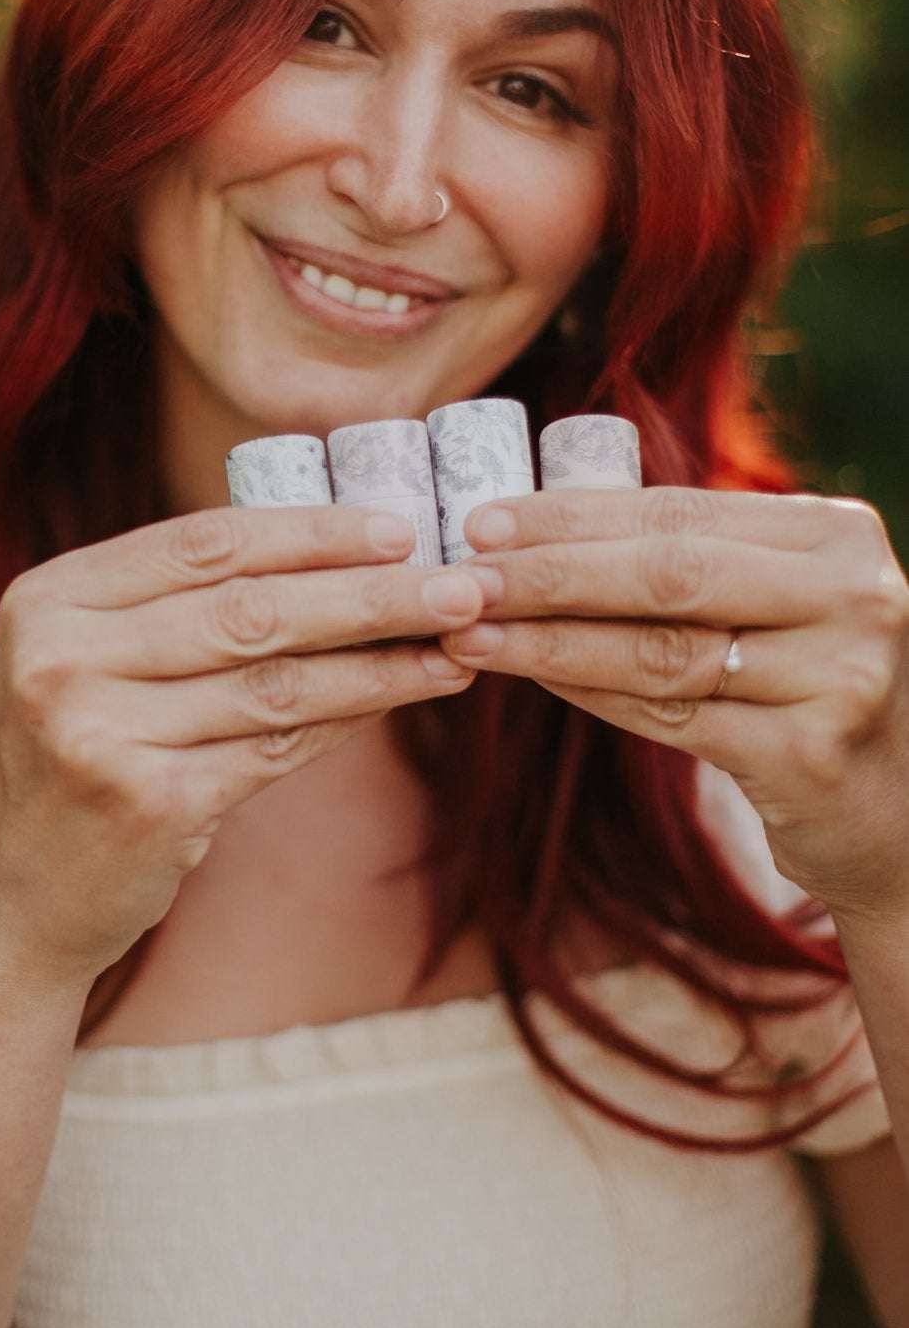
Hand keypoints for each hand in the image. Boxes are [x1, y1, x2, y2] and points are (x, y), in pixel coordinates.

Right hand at [0, 504, 483, 990]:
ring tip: (458, 645)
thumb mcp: (86, 664)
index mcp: (49, 599)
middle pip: (250, 608)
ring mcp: (99, 734)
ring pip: (276, 682)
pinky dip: (347, 720)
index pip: (202, 543)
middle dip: (370, 594)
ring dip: (382, 662)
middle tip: (462, 584)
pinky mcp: (147, 805)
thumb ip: (171, 608)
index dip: (310, 532)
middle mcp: (63, 659)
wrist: (9, 905)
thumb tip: (337, 552)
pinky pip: (275, 749)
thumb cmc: (71, 765)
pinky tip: (399, 699)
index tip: (398, 529)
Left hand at [437, 485, 908, 925]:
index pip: (679, 514)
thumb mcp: (779, 602)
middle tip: (462, 575)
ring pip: (660, 651)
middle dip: (550, 573)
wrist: (897, 813)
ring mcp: (840, 677)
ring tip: (471, 631)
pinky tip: (531, 677)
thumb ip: (695, 561)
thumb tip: (533, 529)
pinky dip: (591, 694)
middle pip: (667, 575)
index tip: (483, 520)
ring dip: (551, 639)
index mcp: (835, 537)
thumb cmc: (808, 687)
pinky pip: (672, 717)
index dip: (573, 516)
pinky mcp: (811, 755)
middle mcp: (852, 596)